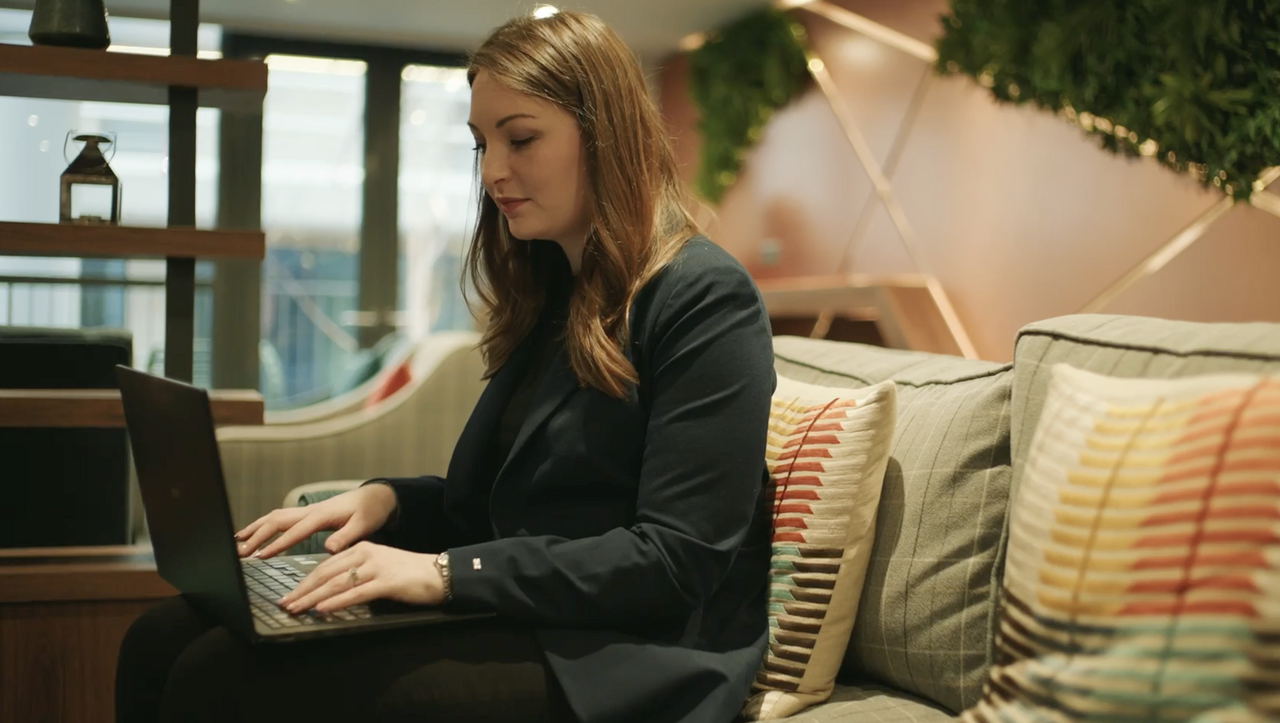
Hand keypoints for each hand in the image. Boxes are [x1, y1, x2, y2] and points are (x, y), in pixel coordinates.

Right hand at [234, 484, 398, 559]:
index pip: (295, 531)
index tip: (261, 556)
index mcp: (322, 515)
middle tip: (240, 553)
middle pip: (277, 521)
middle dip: (257, 536)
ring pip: (274, 517)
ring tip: (237, 543)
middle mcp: (310, 511)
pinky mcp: (306, 514)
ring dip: (255, 529)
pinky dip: (263, 525)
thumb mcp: (363, 525)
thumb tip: (329, 549)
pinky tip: (253, 534)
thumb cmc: (369, 512)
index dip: (277, 544)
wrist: (375, 497)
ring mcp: (306, 511)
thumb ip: (346, 537)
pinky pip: (280, 518)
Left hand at [278, 541, 444, 613]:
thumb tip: (331, 590)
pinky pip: (356, 593)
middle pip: (326, 573)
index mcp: (361, 549)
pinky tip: (323, 609)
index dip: (305, 581)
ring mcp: (376, 567)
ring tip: (296, 608)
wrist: (439, 573)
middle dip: (302, 590)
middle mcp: (366, 554)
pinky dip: (337, 602)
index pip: (325, 565)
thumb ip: (356, 574)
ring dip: (312, 598)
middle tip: (285, 604)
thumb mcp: (378, 567)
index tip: (290, 594)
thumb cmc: (409, 574)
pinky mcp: (386, 582)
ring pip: (337, 583)